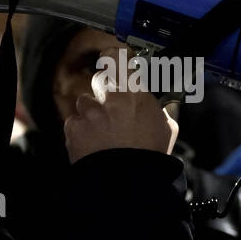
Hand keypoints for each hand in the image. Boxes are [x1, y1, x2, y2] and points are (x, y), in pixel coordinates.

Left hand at [63, 48, 178, 161]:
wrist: (127, 183)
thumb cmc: (150, 157)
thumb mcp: (166, 129)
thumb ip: (160, 111)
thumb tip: (161, 105)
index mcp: (134, 93)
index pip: (117, 57)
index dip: (114, 56)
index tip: (114, 57)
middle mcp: (109, 98)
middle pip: (99, 81)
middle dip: (105, 92)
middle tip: (114, 108)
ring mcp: (89, 113)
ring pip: (84, 102)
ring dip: (91, 113)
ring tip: (102, 132)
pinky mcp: (74, 129)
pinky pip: (74, 123)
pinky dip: (80, 131)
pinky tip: (92, 144)